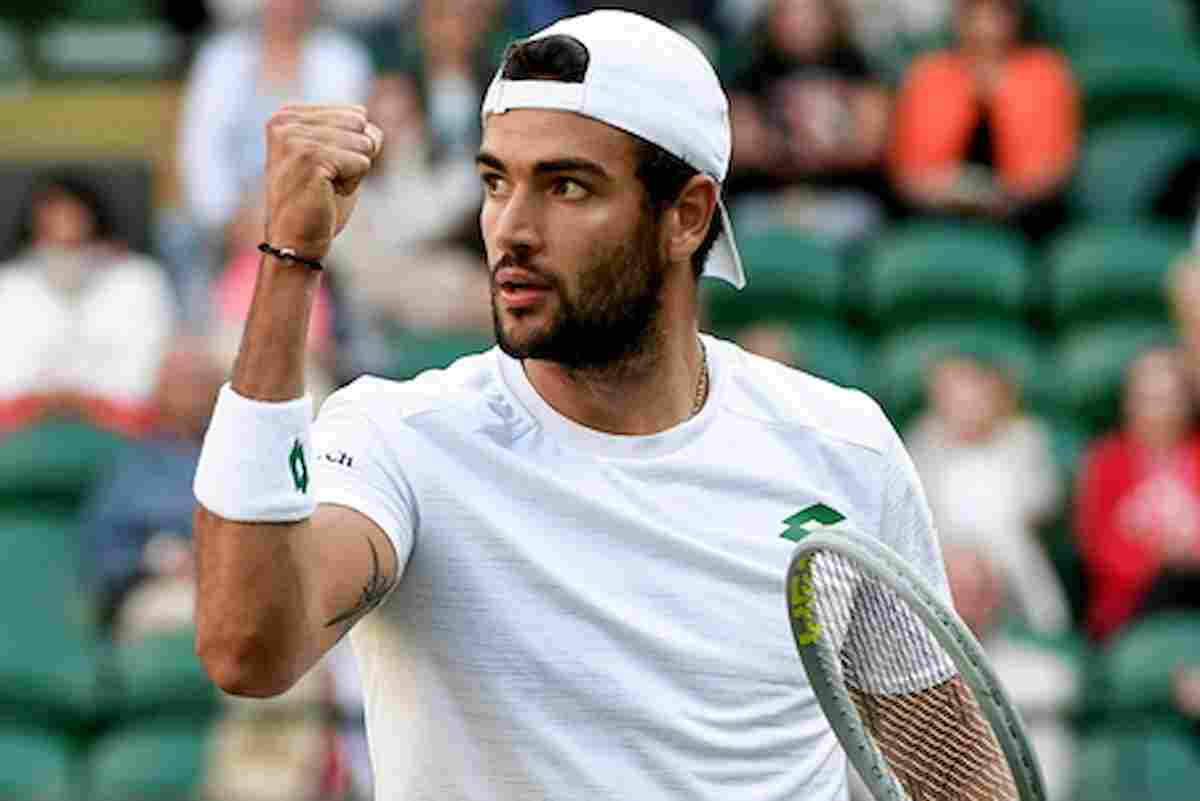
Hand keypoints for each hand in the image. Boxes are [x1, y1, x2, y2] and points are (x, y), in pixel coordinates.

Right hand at [263, 104, 383, 261]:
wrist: (295, 242)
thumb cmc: (318, 202)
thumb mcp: (337, 157)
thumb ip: (355, 134)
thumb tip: (375, 131)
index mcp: (288, 116)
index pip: (356, 114)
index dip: (352, 148)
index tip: (324, 169)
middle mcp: (286, 122)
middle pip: (361, 125)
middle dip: (355, 157)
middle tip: (327, 180)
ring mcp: (296, 139)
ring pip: (364, 143)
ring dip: (353, 173)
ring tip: (325, 188)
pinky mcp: (310, 158)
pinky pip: (362, 163)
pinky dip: (352, 184)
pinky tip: (326, 195)